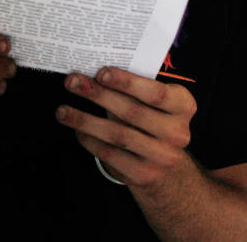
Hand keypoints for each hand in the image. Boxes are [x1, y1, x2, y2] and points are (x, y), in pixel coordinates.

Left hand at [56, 67, 196, 188]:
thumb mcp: (151, 102)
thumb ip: (132, 88)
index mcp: (183, 106)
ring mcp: (162, 157)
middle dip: (98, 95)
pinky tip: (77, 130)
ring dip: (85, 120)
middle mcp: (178, 133)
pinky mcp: (144, 175)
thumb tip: (91, 71)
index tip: (101, 72)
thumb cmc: (150, 120)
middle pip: (132, 111)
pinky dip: (90, 140)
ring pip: (118, 135)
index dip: (127, 82)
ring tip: (62, 110)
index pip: (156, 93)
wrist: (165, 167)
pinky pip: (110, 155)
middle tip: (72, 82)